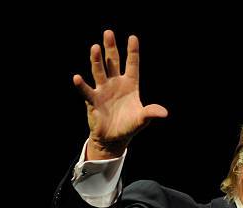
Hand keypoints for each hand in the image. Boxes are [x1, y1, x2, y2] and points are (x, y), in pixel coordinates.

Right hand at [73, 30, 167, 159]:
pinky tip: (77, 78)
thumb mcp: (142, 119)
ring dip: (97, 60)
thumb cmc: (129, 126)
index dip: (132, 52)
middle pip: (113, 62)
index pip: (132, 65)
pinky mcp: (93, 101)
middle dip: (111, 48)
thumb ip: (151, 113)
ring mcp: (103, 90)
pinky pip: (87, 91)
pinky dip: (82, 85)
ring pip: (99, 71)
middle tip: (109, 33)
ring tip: (95, 47)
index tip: (133, 37)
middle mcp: (115, 83)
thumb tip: (164, 113)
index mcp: (130, 85)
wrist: (114, 139)